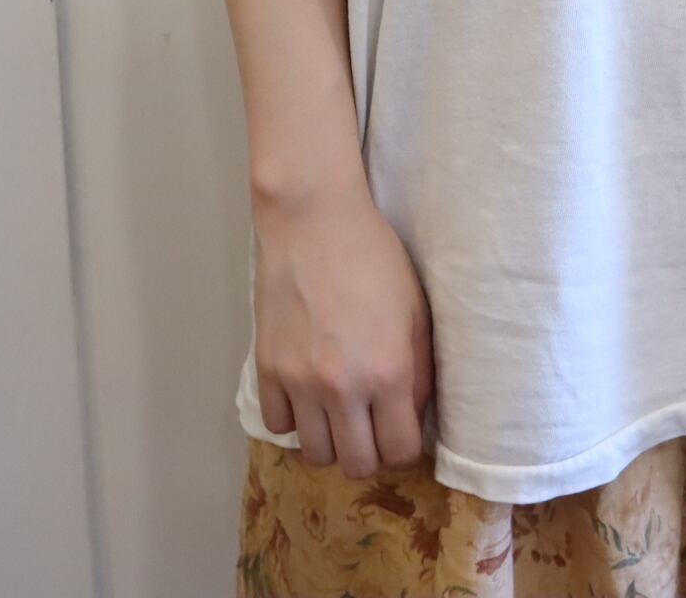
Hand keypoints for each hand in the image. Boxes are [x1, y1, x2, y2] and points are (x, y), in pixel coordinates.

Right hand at [251, 185, 434, 475]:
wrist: (315, 222)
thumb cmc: (375, 258)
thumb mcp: (415, 310)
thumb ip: (419, 369)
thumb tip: (413, 412)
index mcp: (389, 373)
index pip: (400, 452)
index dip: (404, 446)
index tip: (401, 427)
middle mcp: (343, 388)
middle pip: (356, 465)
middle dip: (369, 452)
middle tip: (370, 424)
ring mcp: (300, 382)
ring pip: (315, 453)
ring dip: (331, 439)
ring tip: (338, 411)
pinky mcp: (266, 369)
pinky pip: (278, 425)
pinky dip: (294, 417)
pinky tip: (306, 392)